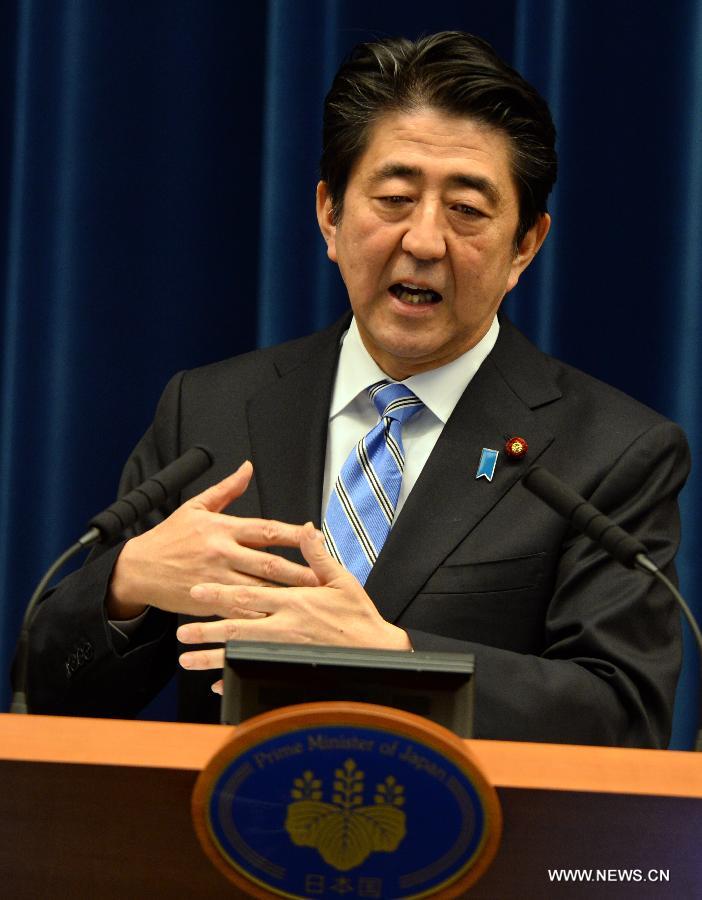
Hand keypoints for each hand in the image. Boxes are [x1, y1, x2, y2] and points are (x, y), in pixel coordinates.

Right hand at [107, 461, 318, 618]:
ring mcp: (215, 579)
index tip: (317, 537)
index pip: (266, 529)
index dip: (295, 534)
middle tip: (324, 578)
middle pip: (268, 563)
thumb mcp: (196, 507)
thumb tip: (247, 468)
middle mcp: (222, 553)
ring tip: (309, 601)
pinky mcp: (207, 601)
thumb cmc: (168, 537)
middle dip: (299, 572)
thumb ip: (227, 489)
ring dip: (285, 596)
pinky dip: (258, 615)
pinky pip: (238, 609)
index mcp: (223, 528)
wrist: (137, 568)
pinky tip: (278, 620)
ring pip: (257, 589)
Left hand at [177, 522, 411, 692]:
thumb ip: (318, 555)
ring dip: (211, 658)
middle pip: (237, 626)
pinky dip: (235, 679)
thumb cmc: (359, 616)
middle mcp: (285, 626)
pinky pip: (257, 674)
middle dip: (206, 629)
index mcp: (294, 601)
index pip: (249, 595)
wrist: (379, 652)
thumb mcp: (341, 580)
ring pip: (241, 654)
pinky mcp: (290, 667)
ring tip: (187, 659)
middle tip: (181, 631)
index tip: (197, 591)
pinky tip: (216, 683)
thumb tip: (305, 529)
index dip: (220, 593)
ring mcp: (285, 650)